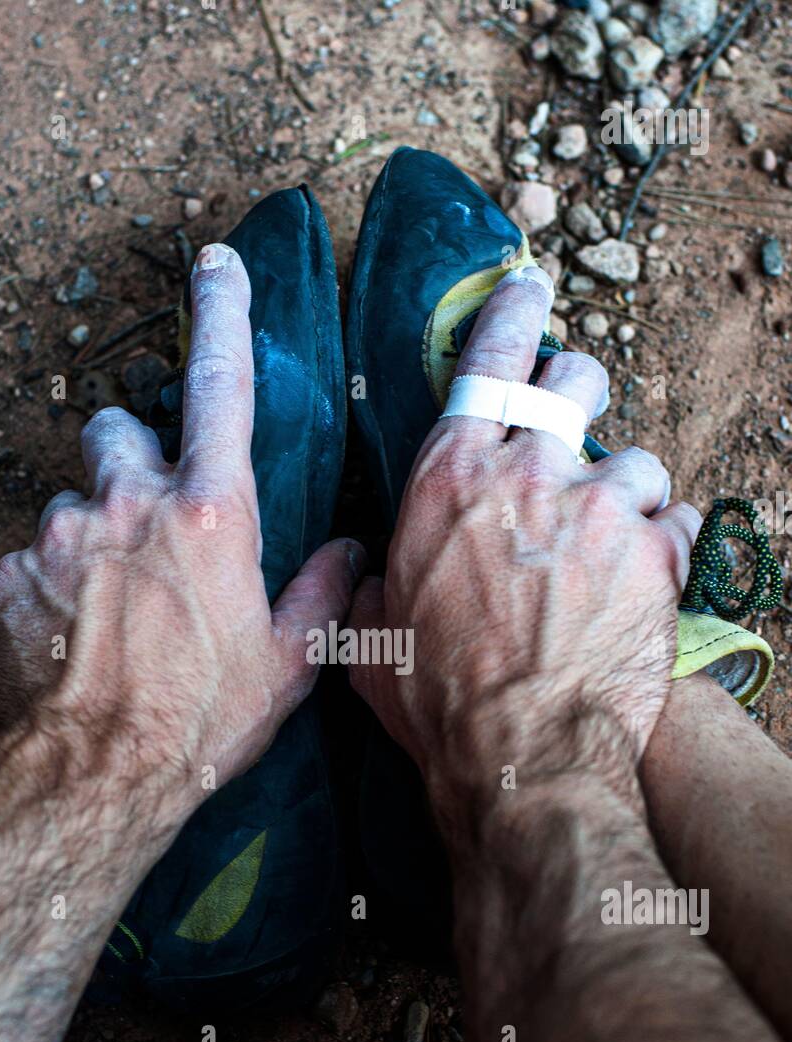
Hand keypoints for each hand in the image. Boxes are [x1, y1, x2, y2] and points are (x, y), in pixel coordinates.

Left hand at [0, 242, 362, 803]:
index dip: (224, 315)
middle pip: (119, 432)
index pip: (222, 386)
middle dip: (130, 462)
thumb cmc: (199, 724)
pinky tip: (68, 631)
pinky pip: (32, 553)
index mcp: (212, 515)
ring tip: (109, 600)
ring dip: (91, 528)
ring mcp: (65, 534)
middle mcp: (133, 503)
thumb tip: (349, 551)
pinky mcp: (14, 573)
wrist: (96, 780)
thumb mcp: (287, 665)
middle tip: (146, 519)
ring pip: (73, 498)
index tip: (218, 266)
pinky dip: (49, 579)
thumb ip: (320, 593)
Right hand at [350, 266, 698, 821]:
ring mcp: (597, 506)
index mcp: (447, 480)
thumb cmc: (436, 701)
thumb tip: (363, 573)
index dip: (512, 315)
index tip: (529, 287)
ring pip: (634, 458)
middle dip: (582, 395)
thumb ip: (367, 588)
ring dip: (624, 495)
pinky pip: (677, 521)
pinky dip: (666, 546)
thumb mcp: (370, 640)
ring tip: (611, 549)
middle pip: (577, 381)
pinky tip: (647, 582)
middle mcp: (525, 473)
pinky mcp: (655, 552)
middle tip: (578, 433)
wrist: (519, 754)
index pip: (486, 362)